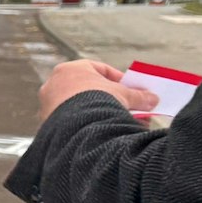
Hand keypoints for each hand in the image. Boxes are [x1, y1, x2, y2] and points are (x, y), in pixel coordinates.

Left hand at [39, 60, 158, 120]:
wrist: (76, 127)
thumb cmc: (98, 101)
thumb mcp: (123, 95)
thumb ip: (138, 96)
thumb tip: (154, 99)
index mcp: (69, 69)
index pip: (97, 70)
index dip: (117, 79)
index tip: (131, 89)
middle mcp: (53, 84)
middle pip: (88, 90)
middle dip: (109, 99)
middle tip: (126, 108)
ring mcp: (47, 105)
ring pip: (79, 107)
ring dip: (98, 113)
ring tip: (117, 123)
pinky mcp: (47, 123)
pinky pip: (71, 121)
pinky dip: (86, 125)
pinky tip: (101, 133)